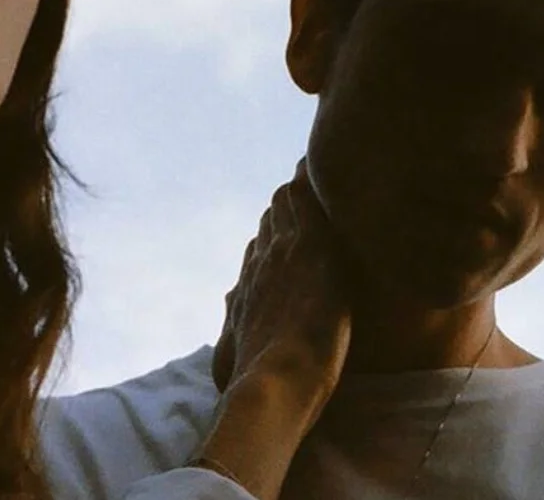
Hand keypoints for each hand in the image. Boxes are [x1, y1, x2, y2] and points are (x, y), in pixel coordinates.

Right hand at [211, 159, 350, 402]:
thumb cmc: (257, 381)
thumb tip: (224, 324)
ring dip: (301, 191)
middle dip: (287, 208)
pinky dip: (313, 179)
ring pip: (288, 204)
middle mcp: (261, 262)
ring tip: (320, 171)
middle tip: (307, 193)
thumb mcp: (229, 361)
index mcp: (247, 288)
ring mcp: (284, 250)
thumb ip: (229, 338)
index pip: (259, 250)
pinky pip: (308, 197)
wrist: (276, 380)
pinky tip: (320, 162)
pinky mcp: (310, 245)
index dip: (271, 237)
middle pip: (272, 222)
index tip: (283, 228)